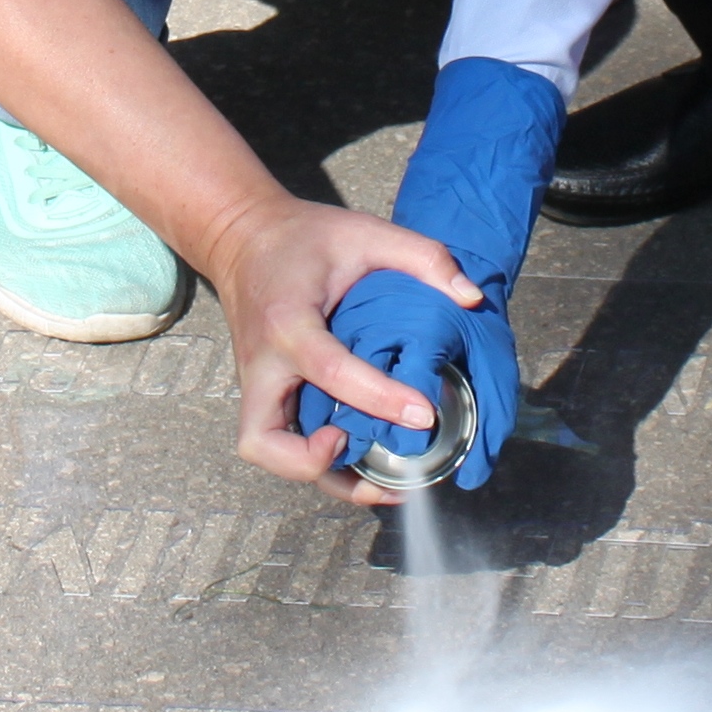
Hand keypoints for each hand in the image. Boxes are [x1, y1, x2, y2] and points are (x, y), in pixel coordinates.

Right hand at [216, 189, 479, 506]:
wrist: (243, 238)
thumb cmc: (303, 237)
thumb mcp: (366, 231)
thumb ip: (422, 257)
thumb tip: (468, 298)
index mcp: (287, 322)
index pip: (330, 371)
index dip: (378, 398)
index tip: (423, 413)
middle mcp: (262, 364)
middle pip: (269, 441)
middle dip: (322, 466)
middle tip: (382, 462)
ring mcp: (254, 384)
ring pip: (266, 452)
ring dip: (317, 476)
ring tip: (378, 480)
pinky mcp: (260, 394)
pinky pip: (275, 443)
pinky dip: (309, 462)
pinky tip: (357, 459)